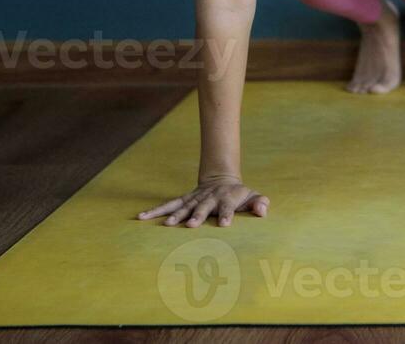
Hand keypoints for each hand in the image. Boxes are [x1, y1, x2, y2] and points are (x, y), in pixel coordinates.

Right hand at [136, 175, 269, 227]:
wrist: (222, 180)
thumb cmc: (239, 195)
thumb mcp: (252, 197)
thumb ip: (259, 203)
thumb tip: (263, 209)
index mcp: (227, 198)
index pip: (228, 207)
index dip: (227, 215)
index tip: (225, 224)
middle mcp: (209, 198)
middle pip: (203, 207)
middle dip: (197, 215)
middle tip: (190, 225)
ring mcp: (195, 199)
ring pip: (183, 206)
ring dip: (175, 215)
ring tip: (166, 225)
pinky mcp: (184, 200)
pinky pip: (168, 205)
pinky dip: (155, 210)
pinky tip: (141, 217)